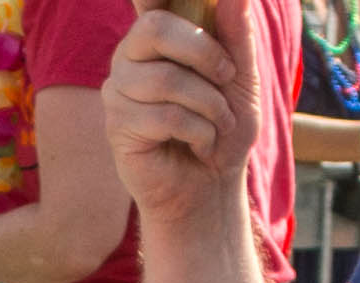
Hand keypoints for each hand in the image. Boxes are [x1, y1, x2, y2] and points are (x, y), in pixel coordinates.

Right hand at [105, 8, 255, 235]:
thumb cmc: (224, 128)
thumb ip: (236, 34)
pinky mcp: (118, 128)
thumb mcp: (241, 76)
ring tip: (219, 123)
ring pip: (166, 80)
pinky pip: (165, 117)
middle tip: (227, 77)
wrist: (213, 187)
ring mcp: (118, 91)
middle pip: (154, 28)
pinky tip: (200, 144)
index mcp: (157, 34)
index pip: (150, 1)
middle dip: (204, 51)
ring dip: (209, 104)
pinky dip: (198, 131)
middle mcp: (130, 57)